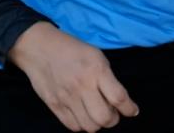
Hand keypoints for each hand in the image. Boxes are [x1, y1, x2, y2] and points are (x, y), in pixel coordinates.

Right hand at [8, 22, 137, 131]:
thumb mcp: (97, 56)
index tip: (132, 111)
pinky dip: (82, 125)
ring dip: (97, 124)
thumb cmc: (73, 50)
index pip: (118, 98)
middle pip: (104, 118)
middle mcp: (82, 86)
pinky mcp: (54, 105)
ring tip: (97, 114)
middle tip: (113, 113)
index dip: (129, 109)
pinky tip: (83, 115)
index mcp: (97, 70)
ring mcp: (66, 98)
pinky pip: (72, 126)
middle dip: (113, 120)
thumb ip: (108, 78)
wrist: (40, 48)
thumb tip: (118, 101)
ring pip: (89, 126)